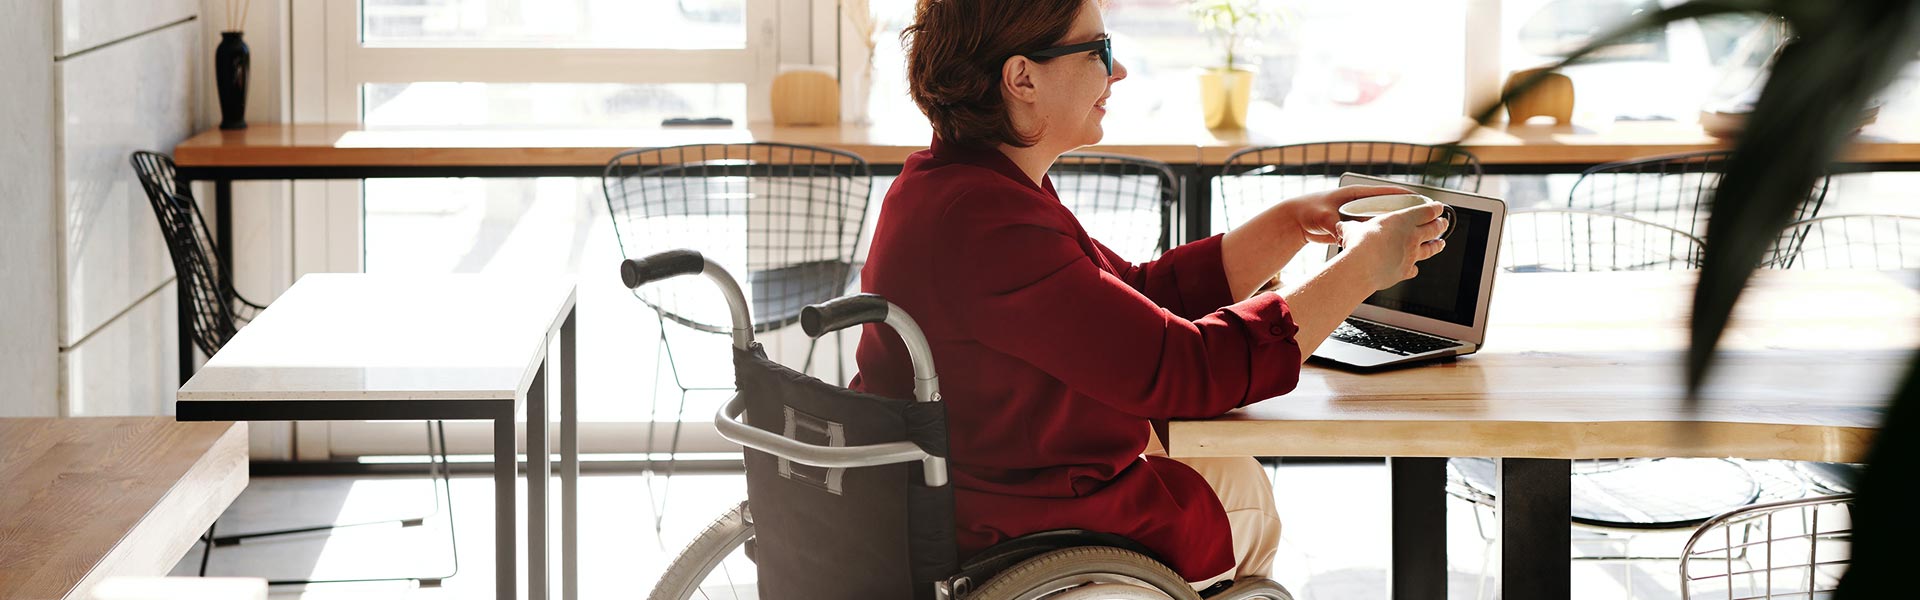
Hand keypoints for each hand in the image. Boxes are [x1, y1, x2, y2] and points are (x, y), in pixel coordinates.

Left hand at [1284, 185, 1414, 245]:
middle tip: (1424, 220)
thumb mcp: (1324, 217)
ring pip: (1380, 223)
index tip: (1421, 200)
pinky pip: (1370, 234)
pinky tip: (1391, 247)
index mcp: (1355, 195)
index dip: (1404, 196)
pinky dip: (1379, 239)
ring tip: (1412, 235)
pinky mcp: (1351, 229)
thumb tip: (1348, 239)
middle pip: (1387, 208)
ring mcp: (1356, 217)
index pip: (1385, 193)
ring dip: (1394, 229)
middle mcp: (1358, 204)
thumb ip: (1338, 227)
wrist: (1294, 221)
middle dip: (1404, 214)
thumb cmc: (1307, 211)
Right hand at [1337, 202, 1449, 289]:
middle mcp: (1412, 237)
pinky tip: (1413, 268)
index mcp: (1403, 220)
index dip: (1435, 209)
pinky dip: (1414, 268)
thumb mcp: (1353, 229)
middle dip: (1440, 225)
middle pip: (1434, 229)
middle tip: (1443, 224)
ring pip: (1431, 249)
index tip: (1438, 208)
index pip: (1427, 211)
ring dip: (1437, 246)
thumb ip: (1351, 227)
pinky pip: (1414, 269)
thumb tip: (1341, 226)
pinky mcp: (1405, 271)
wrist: (1362, 267)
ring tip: (1441, 244)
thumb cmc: (1360, 243)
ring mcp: (1411, 255)